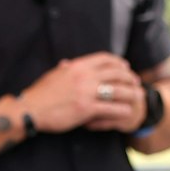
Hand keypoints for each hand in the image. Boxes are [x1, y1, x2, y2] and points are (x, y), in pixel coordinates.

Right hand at [18, 52, 142, 133]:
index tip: (125, 66)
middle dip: (129, 77)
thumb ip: (64, 69)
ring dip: (132, 93)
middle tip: (136, 82)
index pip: (105, 59)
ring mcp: (87, 93)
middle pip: (116, 73)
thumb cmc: (39, 94)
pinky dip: (123, 109)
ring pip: (118, 90)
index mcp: (77, 66)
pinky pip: (112, 108)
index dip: (119, 62)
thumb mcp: (53, 76)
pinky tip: (128, 112)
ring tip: (139, 96)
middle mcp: (85, 76)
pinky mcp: (87, 109)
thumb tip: (67, 63)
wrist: (30, 109)